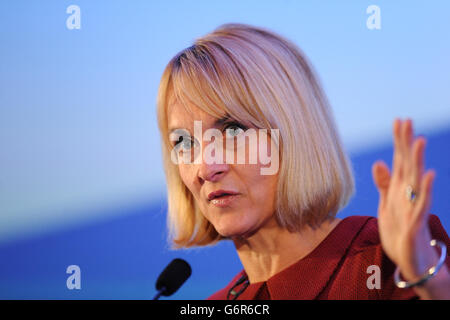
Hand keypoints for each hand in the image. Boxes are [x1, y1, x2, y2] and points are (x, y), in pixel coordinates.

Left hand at [372, 118, 437, 280]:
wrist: (410, 259)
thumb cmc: (399, 230)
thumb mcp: (386, 205)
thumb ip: (384, 184)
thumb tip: (379, 162)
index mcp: (399, 188)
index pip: (400, 160)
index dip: (399, 141)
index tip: (398, 120)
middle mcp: (408, 193)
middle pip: (408, 164)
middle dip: (406, 143)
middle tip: (406, 120)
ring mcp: (413, 206)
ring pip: (417, 179)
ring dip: (418, 160)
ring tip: (418, 140)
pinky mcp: (415, 222)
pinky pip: (421, 204)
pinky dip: (425, 190)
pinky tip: (428, 175)